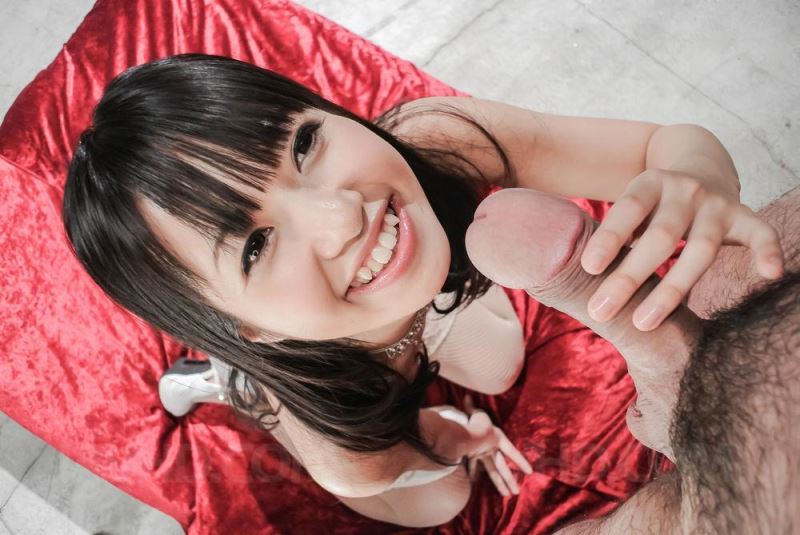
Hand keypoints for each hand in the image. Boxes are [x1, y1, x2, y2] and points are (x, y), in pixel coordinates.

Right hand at [462, 395, 531, 496]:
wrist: (466, 432)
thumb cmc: (476, 421)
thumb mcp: (476, 413)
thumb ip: (472, 407)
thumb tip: (467, 396)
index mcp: (498, 438)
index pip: (513, 452)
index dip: (521, 461)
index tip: (530, 471)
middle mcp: (492, 449)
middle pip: (503, 467)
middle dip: (510, 480)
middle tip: (516, 492)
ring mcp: (482, 455)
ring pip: (493, 472)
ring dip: (500, 484)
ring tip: (506, 495)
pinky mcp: (473, 456)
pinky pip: (473, 466)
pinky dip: (473, 473)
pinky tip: (474, 483)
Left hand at [581, 169, 784, 330]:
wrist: (698, 164)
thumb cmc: (650, 204)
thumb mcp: (629, 205)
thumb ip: (610, 235)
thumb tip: (565, 276)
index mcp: (649, 183)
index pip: (628, 210)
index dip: (610, 238)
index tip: (588, 268)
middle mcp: (684, 191)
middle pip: (660, 238)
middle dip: (629, 277)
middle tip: (601, 311)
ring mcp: (716, 204)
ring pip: (701, 250)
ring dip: (672, 289)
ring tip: (644, 324)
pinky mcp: (744, 215)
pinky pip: (761, 233)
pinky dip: (769, 250)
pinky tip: (770, 274)